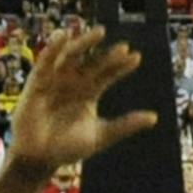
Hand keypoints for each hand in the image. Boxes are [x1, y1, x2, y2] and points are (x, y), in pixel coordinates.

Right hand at [9, 28, 157, 176]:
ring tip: (99, 33)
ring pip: (72, 56)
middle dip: (106, 55)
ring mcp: (56, 79)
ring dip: (84, 43)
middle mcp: (74, 82)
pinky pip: (45, 61)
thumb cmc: (67, 148)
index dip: (121, 66)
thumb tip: (154, 118)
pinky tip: (62, 36)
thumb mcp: (100, 136)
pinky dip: (52, 48)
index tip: (136, 58)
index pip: (108, 74)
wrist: (38, 159)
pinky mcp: (37, 81)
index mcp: (89, 92)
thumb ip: (124, 125)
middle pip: (93, 62)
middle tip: (122, 49)